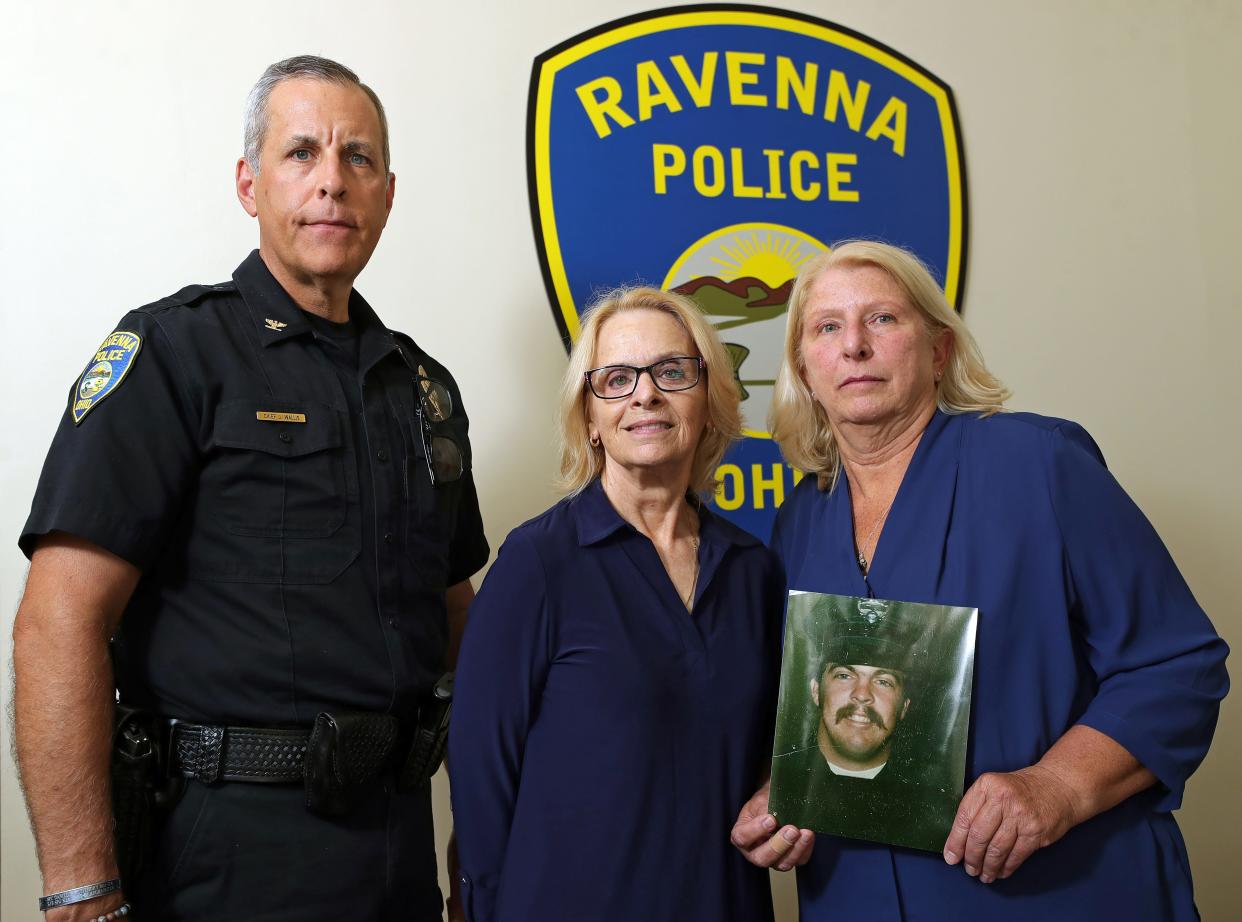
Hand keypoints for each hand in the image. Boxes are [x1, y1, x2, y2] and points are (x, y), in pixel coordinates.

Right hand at [730, 781, 813, 871]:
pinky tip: (809, 835)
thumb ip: (767, 808)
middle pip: (762, 858)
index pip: (743, 837)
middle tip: (791, 829)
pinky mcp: (790, 859)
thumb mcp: (761, 799)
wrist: (778, 803)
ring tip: (806, 832)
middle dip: (778, 845)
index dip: (756, 830)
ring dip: (796, 849)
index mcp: (741, 835)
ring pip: (782, 864)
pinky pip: (799, 860)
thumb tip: (779, 817)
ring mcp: (773, 859)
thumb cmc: (765, 801)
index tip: (771, 819)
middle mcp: (754, 852)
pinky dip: (805, 848)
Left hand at [943, 764, 1079, 883]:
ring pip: (997, 848)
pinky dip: (1006, 867)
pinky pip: (1016, 855)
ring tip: (983, 875)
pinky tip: (1001, 872)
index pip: (964, 817)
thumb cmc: (1020, 790)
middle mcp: (1002, 799)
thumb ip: (978, 807)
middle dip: (971, 857)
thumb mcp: (994, 787)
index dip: (955, 841)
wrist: (1058, 786)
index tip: (951, 856)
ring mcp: (1020, 816)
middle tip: (969, 869)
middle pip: (979, 835)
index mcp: (987, 785)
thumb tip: (959, 840)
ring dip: (988, 866)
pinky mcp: (1036, 831)